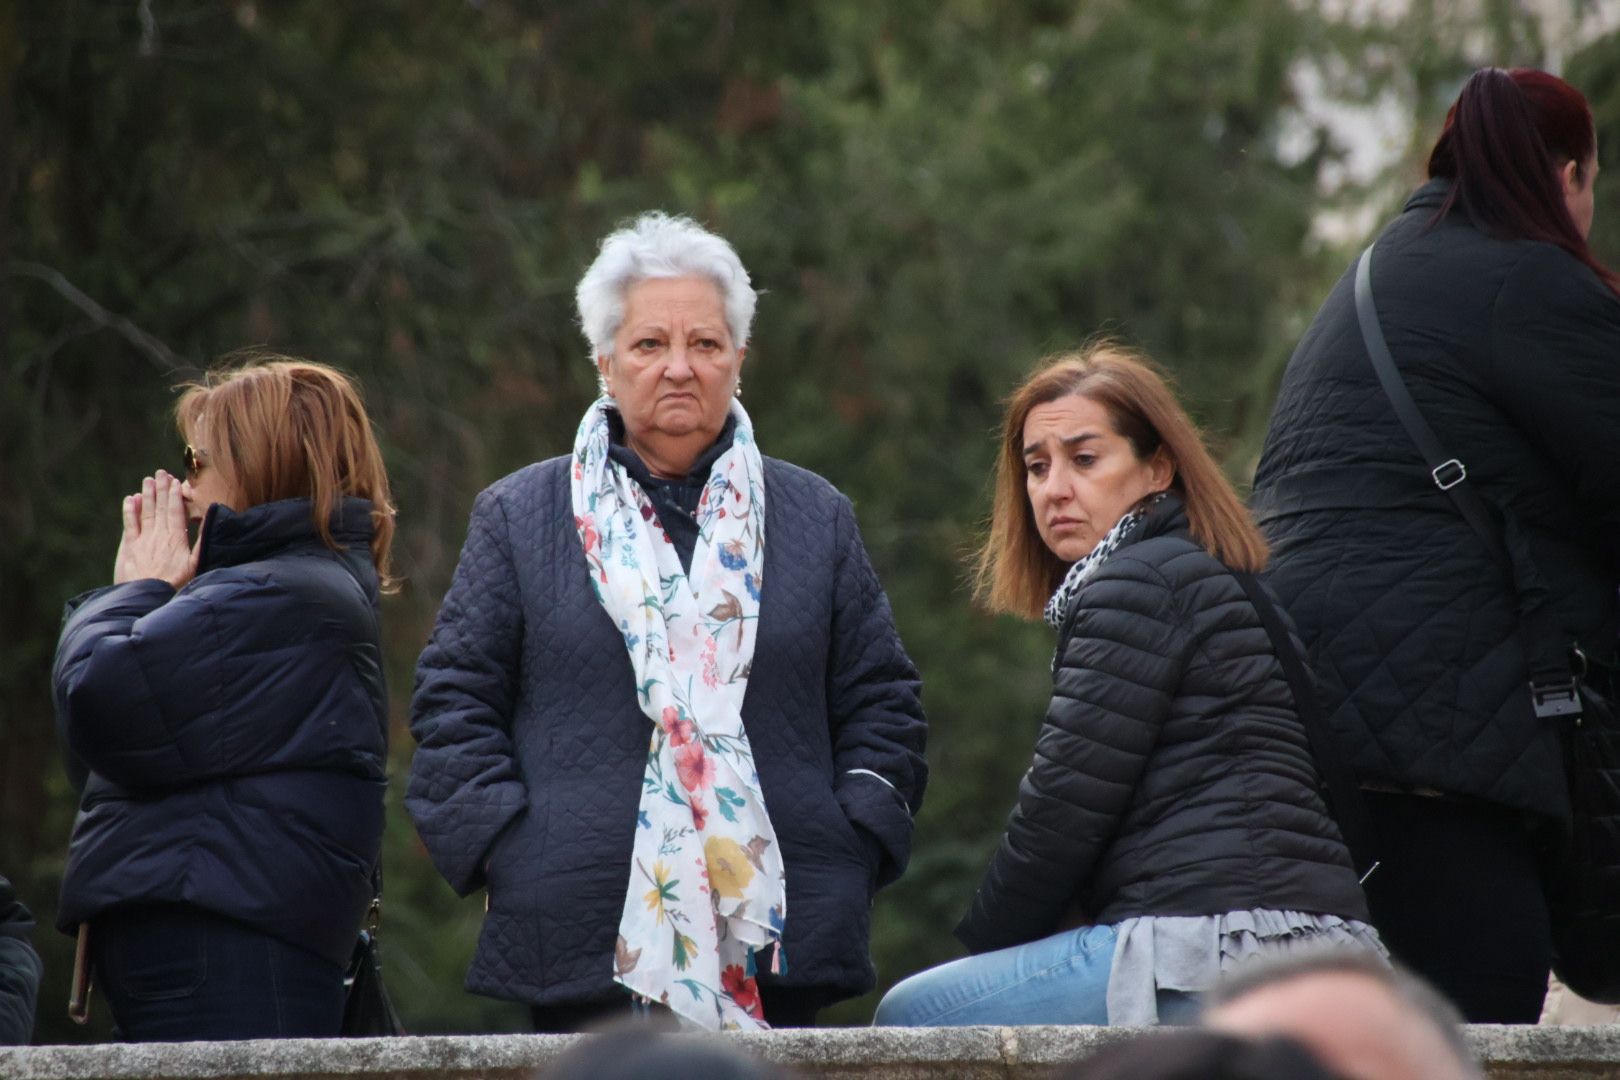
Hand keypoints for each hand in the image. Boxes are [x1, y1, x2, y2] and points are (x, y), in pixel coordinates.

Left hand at [112, 471, 200, 589]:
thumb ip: (203, 542)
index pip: (176, 511)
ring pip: (145, 512)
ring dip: (147, 495)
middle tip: (160, 473)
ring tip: (148, 480)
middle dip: (161, 489)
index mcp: (176, 538)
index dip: (175, 495)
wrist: (148, 596)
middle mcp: (159, 535)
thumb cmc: (176, 585)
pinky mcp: (129, 547)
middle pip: (160, 507)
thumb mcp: (196, 565)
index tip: (175, 481)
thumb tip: (211, 521)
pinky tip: (131, 499)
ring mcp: (143, 540)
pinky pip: (130, 524)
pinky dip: (130, 510)